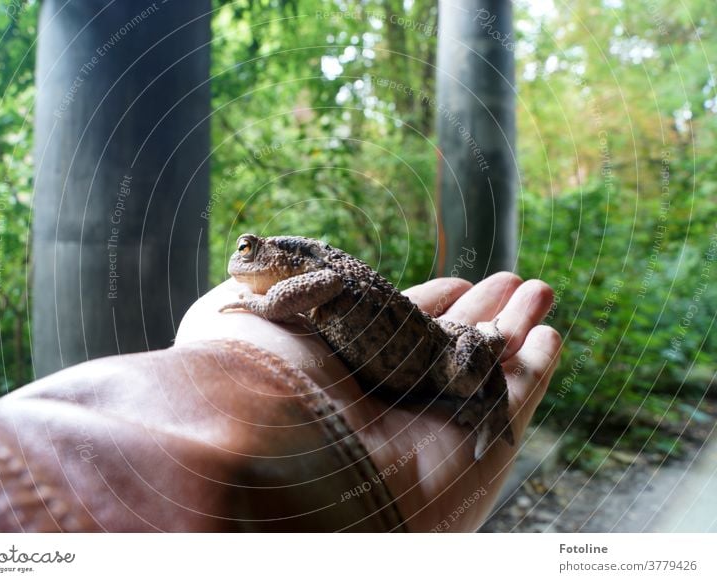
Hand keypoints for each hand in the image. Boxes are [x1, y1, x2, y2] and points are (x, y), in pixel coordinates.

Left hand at [176, 272, 561, 530]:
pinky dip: (537, 369)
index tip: (454, 280)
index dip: (430, 302)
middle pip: (448, 345)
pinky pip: (516, 402)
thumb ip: (262, 286)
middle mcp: (388, 394)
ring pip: (488, 367)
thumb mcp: (231, 311)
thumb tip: (266, 258)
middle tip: (515, 277)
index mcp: (341, 364)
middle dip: (484, 308)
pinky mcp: (477, 446)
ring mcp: (433, 421)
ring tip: (541, 288)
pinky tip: (550, 333)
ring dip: (516, 326)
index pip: (397, 329)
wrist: (270, 458)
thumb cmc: (244, 376)